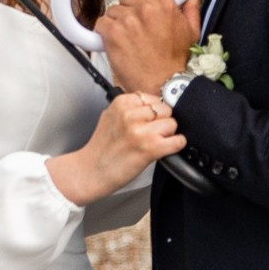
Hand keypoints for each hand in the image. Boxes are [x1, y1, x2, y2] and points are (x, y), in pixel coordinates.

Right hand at [46, 92, 186, 207]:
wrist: (91, 171)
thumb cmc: (101, 148)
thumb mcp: (110, 116)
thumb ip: (130, 108)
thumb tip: (152, 105)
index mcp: (122, 103)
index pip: (154, 98)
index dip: (154, 112)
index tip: (148, 121)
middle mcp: (131, 114)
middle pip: (165, 110)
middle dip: (161, 121)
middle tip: (150, 133)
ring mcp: (141, 131)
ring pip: (172, 124)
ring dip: (167, 135)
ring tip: (153, 142)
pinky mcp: (150, 148)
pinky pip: (177, 141)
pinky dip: (176, 145)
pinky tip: (166, 149)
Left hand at [101, 0, 200, 93]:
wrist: (162, 84)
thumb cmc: (176, 62)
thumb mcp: (191, 31)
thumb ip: (191, 6)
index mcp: (165, 5)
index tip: (145, 8)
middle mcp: (145, 9)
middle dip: (130, 11)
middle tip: (137, 28)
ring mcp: (128, 20)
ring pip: (113, 11)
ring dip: (118, 23)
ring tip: (128, 40)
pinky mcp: (113, 32)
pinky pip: (101, 23)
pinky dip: (105, 33)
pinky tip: (116, 43)